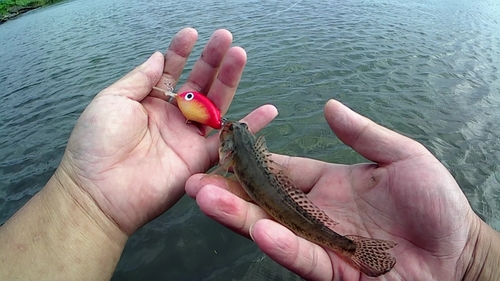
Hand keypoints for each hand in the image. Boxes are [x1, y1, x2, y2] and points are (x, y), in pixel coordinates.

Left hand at [55, 28, 277, 234]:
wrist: (100, 191)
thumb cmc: (98, 143)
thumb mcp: (113, 100)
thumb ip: (140, 79)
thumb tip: (159, 57)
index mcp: (149, 102)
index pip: (171, 71)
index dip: (181, 51)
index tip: (191, 33)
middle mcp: (171, 117)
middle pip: (199, 84)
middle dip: (212, 60)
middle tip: (225, 38)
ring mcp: (187, 137)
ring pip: (216, 104)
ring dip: (230, 80)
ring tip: (240, 55)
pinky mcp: (199, 159)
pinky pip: (229, 141)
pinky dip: (250, 127)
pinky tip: (268, 110)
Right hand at [186, 99, 484, 279]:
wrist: (458, 251)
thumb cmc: (434, 202)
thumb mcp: (401, 156)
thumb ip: (363, 134)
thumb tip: (330, 106)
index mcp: (325, 184)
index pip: (280, 171)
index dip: (252, 163)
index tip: (223, 151)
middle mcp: (315, 214)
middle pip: (265, 202)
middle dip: (229, 192)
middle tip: (193, 182)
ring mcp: (322, 243)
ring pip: (274, 229)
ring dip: (240, 216)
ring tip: (207, 200)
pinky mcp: (334, 272)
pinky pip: (304, 257)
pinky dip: (282, 244)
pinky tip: (260, 230)